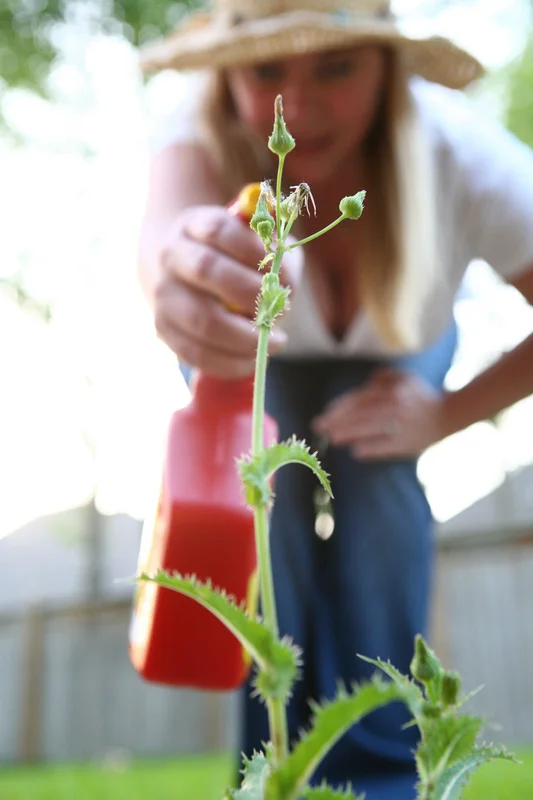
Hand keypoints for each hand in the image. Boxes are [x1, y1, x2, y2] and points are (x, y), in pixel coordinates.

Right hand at [153, 205, 299, 378]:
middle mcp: (171, 255)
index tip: (282, 272)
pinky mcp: (163, 330)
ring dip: (244, 336)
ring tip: (273, 342)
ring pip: (201, 319)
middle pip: (207, 270)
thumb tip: (284, 282)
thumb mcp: (258, 244)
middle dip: (250, 293)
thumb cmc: (235, 260)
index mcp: (194, 224)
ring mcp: (163, 294)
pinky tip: (252, 361)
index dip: (255, 250)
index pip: (220, 229)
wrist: (186, 275)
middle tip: (280, 312)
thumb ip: (276, 254)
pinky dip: (229, 362)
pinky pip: (195, 353)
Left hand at [312, 367, 447, 459]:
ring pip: (371, 429)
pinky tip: (355, 452)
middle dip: (338, 421)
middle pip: (361, 414)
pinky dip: (372, 449)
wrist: (450, 414)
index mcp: (392, 391)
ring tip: (332, 438)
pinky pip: (387, 447)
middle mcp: (395, 406)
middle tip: (319, 427)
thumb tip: (360, 386)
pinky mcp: (408, 443)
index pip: (361, 399)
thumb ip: (382, 377)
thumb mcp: (404, 378)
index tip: (326, 414)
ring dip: (349, 434)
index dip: (341, 407)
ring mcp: (402, 425)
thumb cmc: (421, 397)